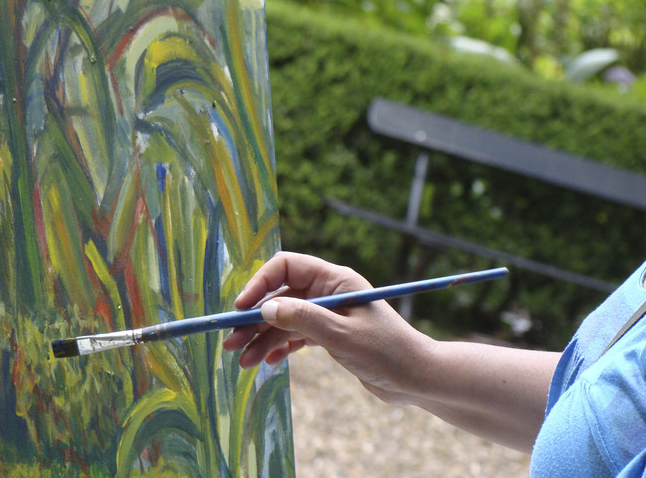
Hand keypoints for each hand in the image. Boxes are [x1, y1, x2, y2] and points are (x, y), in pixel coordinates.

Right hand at [223, 252, 434, 402]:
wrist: (415, 378)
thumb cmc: (385, 351)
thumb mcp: (341, 335)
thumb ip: (303, 319)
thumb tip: (265, 307)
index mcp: (335, 280)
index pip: (287, 267)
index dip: (260, 283)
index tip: (242, 308)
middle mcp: (330, 293)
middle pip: (281, 296)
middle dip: (254, 318)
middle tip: (231, 342)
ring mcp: (329, 314)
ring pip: (285, 319)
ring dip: (263, 338)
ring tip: (244, 362)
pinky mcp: (331, 335)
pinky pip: (297, 335)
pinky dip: (280, 347)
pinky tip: (267, 362)